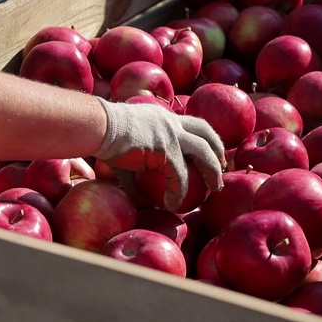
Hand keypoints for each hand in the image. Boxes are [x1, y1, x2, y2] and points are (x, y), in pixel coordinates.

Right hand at [94, 97, 225, 211]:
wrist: (98, 127)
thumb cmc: (104, 136)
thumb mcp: (125, 149)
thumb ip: (135, 172)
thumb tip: (138, 197)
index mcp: (164, 118)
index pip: (193, 124)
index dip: (207, 138)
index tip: (213, 153)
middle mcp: (172, 123)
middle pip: (206, 133)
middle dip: (219, 151)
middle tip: (223, 169)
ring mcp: (171, 135)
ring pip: (203, 153)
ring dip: (213, 171)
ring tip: (215, 188)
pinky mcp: (165, 150)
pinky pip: (179, 176)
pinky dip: (178, 192)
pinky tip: (174, 203)